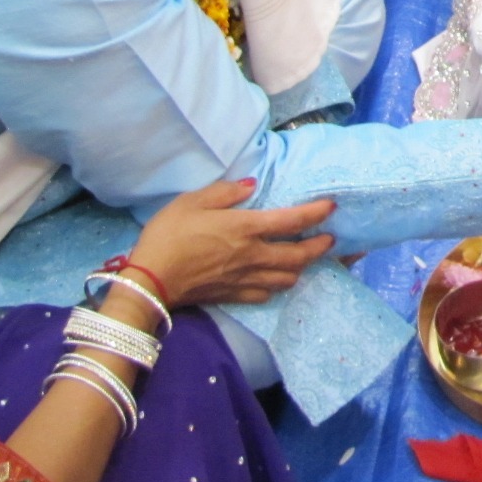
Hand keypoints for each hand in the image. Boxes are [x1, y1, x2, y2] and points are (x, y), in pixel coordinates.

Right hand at [126, 178, 337, 309]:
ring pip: (287, 278)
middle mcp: (253, 255)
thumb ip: (225, 192)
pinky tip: (274, 281)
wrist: (150, 280)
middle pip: (299, 256)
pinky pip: (265, 294)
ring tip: (305, 259)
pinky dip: (276, 287)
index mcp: (246, 228)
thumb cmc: (169, 235)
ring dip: (301, 268)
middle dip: (320, 247)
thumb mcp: (193, 201)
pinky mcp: (233, 296)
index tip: (331, 207)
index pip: (292, 221)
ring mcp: (245, 279)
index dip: (316, 214)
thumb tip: (252, 186)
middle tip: (330, 239)